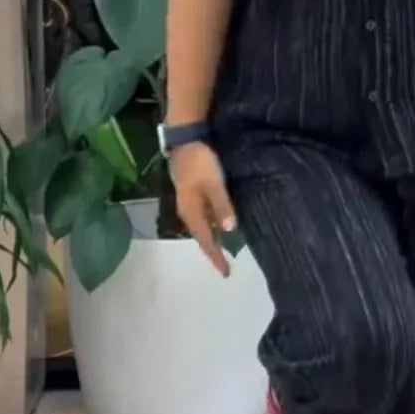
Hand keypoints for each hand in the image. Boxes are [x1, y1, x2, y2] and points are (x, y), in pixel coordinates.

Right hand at [170, 142, 235, 277]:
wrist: (185, 141)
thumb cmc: (200, 163)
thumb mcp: (214, 184)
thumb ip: (222, 206)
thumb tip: (229, 231)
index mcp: (191, 212)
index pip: (205, 241)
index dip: (215, 257)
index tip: (225, 272)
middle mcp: (188, 212)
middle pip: (202, 237)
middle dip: (213, 252)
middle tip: (225, 266)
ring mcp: (189, 203)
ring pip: (202, 228)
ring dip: (212, 240)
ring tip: (223, 251)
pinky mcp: (192, 194)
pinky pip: (203, 218)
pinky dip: (211, 227)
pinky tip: (219, 226)